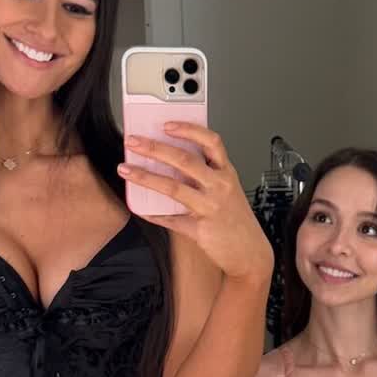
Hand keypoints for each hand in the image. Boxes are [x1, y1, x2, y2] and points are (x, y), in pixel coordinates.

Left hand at [118, 127, 273, 282]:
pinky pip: (170, 219)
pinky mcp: (201, 229)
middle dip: (154, 148)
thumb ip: (206, 174)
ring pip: (173, 187)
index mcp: (227, 173)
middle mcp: (220, 186)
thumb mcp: (228, 190)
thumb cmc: (236, 220)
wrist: (250, 253)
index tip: (166, 124)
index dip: (188, 129)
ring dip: (145, 177)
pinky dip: (152, 213)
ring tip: (126, 170)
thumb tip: (171, 161)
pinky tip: (139, 208)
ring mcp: (210, 207)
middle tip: (133, 142)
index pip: (210, 141)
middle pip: (185, 160)